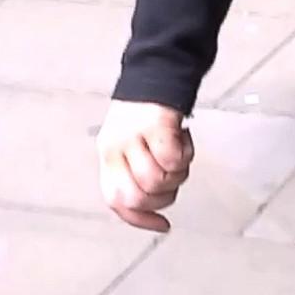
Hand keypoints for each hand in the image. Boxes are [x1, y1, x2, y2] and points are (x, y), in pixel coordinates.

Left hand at [97, 101, 193, 232]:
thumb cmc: (148, 111)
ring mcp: (132, 137)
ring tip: (179, 151)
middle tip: (174, 175)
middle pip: (137, 198)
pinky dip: (186, 153)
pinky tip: (184, 138)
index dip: (139, 220)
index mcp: (108, 155)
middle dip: (163, 197)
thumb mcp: (132, 145)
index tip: (162, 225)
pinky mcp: (155, 125)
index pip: (115, 201)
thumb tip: (154, 213)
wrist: (159, 69)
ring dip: (178, 173)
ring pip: (157, 181)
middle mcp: (114, 148)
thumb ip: (137, 174)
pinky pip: (173, 160)